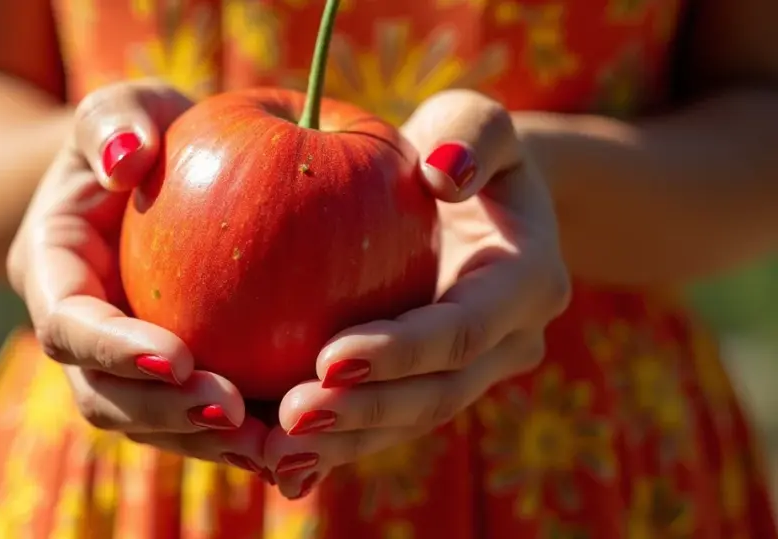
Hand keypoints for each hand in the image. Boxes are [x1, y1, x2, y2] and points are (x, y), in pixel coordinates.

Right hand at [7, 80, 268, 475]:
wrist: (157, 175)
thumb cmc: (142, 131)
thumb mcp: (125, 104)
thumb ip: (115, 119)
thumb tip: (126, 161)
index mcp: (52, 273)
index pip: (68, 326)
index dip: (115, 351)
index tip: (183, 357)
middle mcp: (80, 334)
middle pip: (104, 397)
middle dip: (165, 415)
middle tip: (235, 415)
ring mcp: (124, 365)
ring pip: (152, 426)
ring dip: (206, 443)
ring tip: (274, 445)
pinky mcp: (175, 380)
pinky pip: (201, 421)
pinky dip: (243, 437)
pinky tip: (299, 444)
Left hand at [263, 90, 571, 498]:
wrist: (473, 195)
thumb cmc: (461, 144)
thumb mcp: (475, 119)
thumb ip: (472, 130)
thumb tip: (440, 173)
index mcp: (526, 283)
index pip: (461, 329)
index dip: (400, 351)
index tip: (326, 356)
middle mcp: (508, 343)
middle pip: (436, 395)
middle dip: (365, 413)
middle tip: (290, 419)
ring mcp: (471, 374)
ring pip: (408, 424)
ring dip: (344, 444)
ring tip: (272, 454)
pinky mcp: (429, 385)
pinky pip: (384, 423)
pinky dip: (336, 447)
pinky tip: (277, 467)